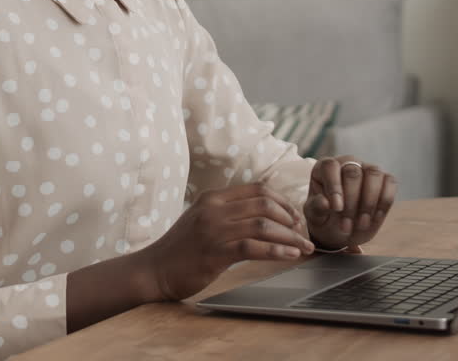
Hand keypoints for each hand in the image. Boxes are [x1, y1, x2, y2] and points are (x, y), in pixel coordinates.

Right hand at [134, 183, 314, 301]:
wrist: (153, 269)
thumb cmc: (181, 249)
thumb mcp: (202, 220)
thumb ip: (227, 213)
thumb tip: (264, 215)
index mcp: (213, 198)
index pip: (258, 189)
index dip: (283, 201)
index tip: (294, 217)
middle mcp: (214, 209)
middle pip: (265, 204)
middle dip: (291, 218)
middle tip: (303, 233)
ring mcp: (214, 230)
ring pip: (264, 225)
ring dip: (290, 236)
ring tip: (304, 247)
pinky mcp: (215, 253)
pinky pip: (254, 247)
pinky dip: (277, 251)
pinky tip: (290, 256)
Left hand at [305, 156, 396, 251]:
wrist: (343, 230)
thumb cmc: (325, 218)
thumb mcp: (315, 216)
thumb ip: (316, 207)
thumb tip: (324, 202)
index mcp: (325, 167)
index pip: (330, 166)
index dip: (334, 187)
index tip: (337, 208)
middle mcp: (347, 163)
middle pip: (353, 172)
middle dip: (351, 201)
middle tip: (346, 226)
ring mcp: (367, 169)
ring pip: (374, 173)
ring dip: (368, 203)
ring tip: (361, 225)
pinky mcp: (385, 179)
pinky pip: (390, 183)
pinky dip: (383, 203)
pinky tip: (373, 219)